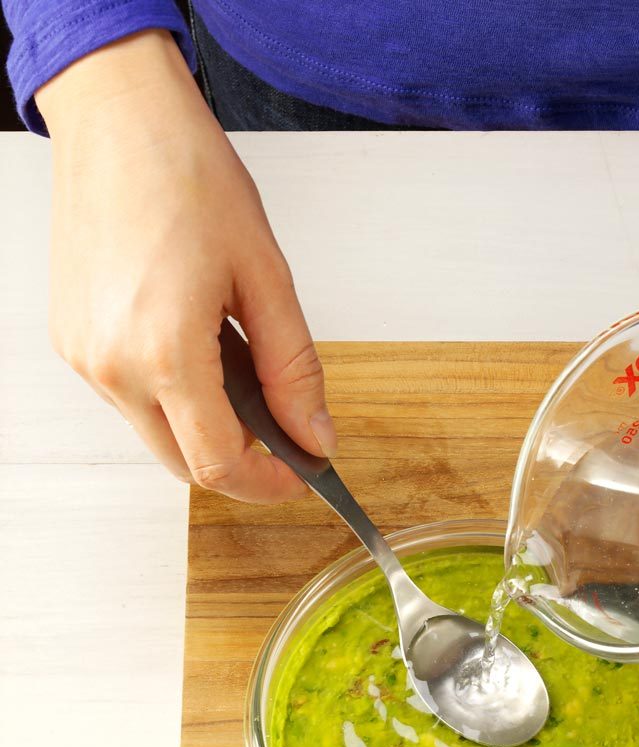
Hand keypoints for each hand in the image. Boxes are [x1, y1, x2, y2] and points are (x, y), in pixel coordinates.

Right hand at [38, 30, 333, 501]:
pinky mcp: (72, 339)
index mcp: (164, 351)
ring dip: (206, 425)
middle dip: (240, 462)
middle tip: (284, 431)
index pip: (218, 464)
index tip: (302, 474)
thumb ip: (294, 370)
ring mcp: (84, 354)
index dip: (267, 483)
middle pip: (184, 464)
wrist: (119, 117)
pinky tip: (200, 346)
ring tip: (240, 364)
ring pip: (157, 433)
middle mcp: (111, 364)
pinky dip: (173, 395)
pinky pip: (131, 397)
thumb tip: (313, 434)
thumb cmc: (188, 177)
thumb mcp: (267, 278)